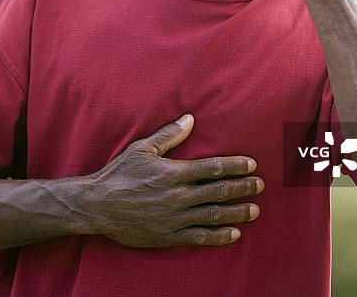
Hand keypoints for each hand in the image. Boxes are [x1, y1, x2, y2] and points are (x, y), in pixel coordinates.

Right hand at [84, 114, 262, 247]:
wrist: (96, 205)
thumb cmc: (118, 175)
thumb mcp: (141, 149)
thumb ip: (168, 135)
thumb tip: (190, 119)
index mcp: (173, 173)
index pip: (212, 168)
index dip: (235, 166)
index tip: (251, 164)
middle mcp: (178, 196)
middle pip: (218, 191)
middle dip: (242, 187)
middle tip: (260, 185)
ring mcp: (174, 218)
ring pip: (214, 215)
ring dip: (237, 212)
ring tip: (254, 210)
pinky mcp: (168, 236)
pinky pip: (199, 237)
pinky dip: (218, 236)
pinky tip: (234, 233)